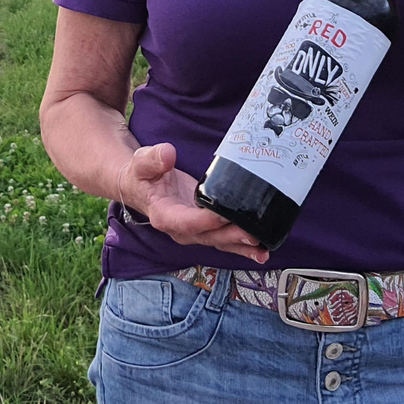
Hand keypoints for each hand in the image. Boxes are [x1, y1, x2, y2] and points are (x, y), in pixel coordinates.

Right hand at [117, 142, 269, 263]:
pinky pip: (225, 239)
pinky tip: (261, 249)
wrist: (140, 187)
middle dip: (232, 237)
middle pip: (209, 236)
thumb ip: (153, 159)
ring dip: (242, 246)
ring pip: (220, 241)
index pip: (187, 222)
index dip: (205, 220)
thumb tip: (168, 154)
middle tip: (254, 234)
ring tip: (263, 249)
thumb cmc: (142, 175)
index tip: (224, 214)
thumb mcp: (141, 162)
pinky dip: (243, 246)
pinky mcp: (206, 228)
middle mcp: (181, 229)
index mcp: (164, 216)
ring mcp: (195, 232)